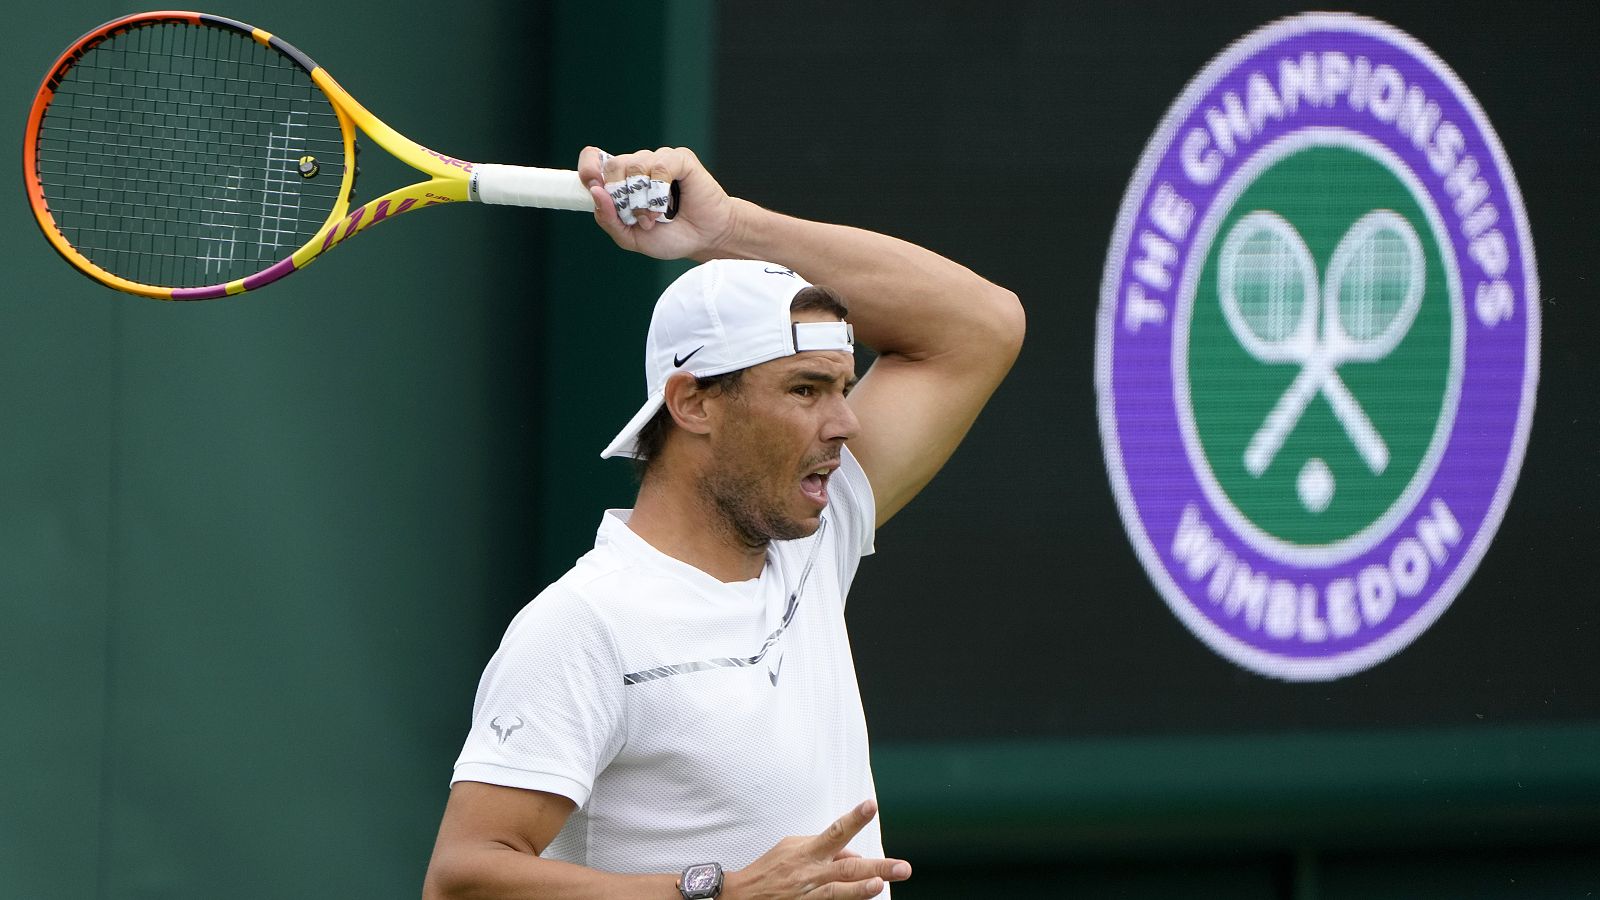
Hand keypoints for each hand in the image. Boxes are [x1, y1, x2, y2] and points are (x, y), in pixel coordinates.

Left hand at [577, 145, 739, 261]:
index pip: (595, 158)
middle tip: (637, 217)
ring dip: (642, 199)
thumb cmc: (671, 236)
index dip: (588, 168)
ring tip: (655, 217)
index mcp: (623, 181)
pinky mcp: (680, 159)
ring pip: (634, 165)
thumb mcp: (630, 237)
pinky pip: (659, 165)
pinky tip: (667, 204)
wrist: (705, 240)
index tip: (592, 185)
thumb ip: (608, 219)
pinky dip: (659, 189)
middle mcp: (638, 166)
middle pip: (613, 165)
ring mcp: (659, 160)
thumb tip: (595, 191)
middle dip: (620, 196)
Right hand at [721, 800, 911, 898]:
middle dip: (877, 867)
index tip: (870, 805)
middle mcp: (811, 873)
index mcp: (808, 852)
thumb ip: (824, 848)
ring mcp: (809, 895)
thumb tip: (853, 854)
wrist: (742, 897)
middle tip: (903, 867)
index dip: (854, 819)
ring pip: (839, 892)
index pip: (835, 831)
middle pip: (847, 868)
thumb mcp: (792, 847)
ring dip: (861, 890)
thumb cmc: (770, 869)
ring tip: (880, 884)